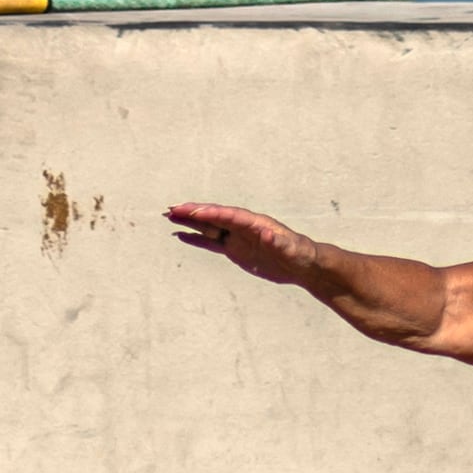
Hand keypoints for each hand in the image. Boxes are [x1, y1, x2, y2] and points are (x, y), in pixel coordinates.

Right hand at [166, 202, 318, 284]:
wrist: (302, 264)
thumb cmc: (299, 253)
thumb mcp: (290, 248)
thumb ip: (278, 241)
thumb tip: (267, 234)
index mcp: (255, 223)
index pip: (228, 215)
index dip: (210, 213)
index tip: (190, 211)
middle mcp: (243, 226)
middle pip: (214, 217)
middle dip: (193, 213)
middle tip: (172, 209)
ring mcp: (237, 237)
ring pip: (209, 227)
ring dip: (190, 222)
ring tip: (170, 217)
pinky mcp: (235, 250)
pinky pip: (211, 242)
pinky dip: (196, 238)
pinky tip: (181, 235)